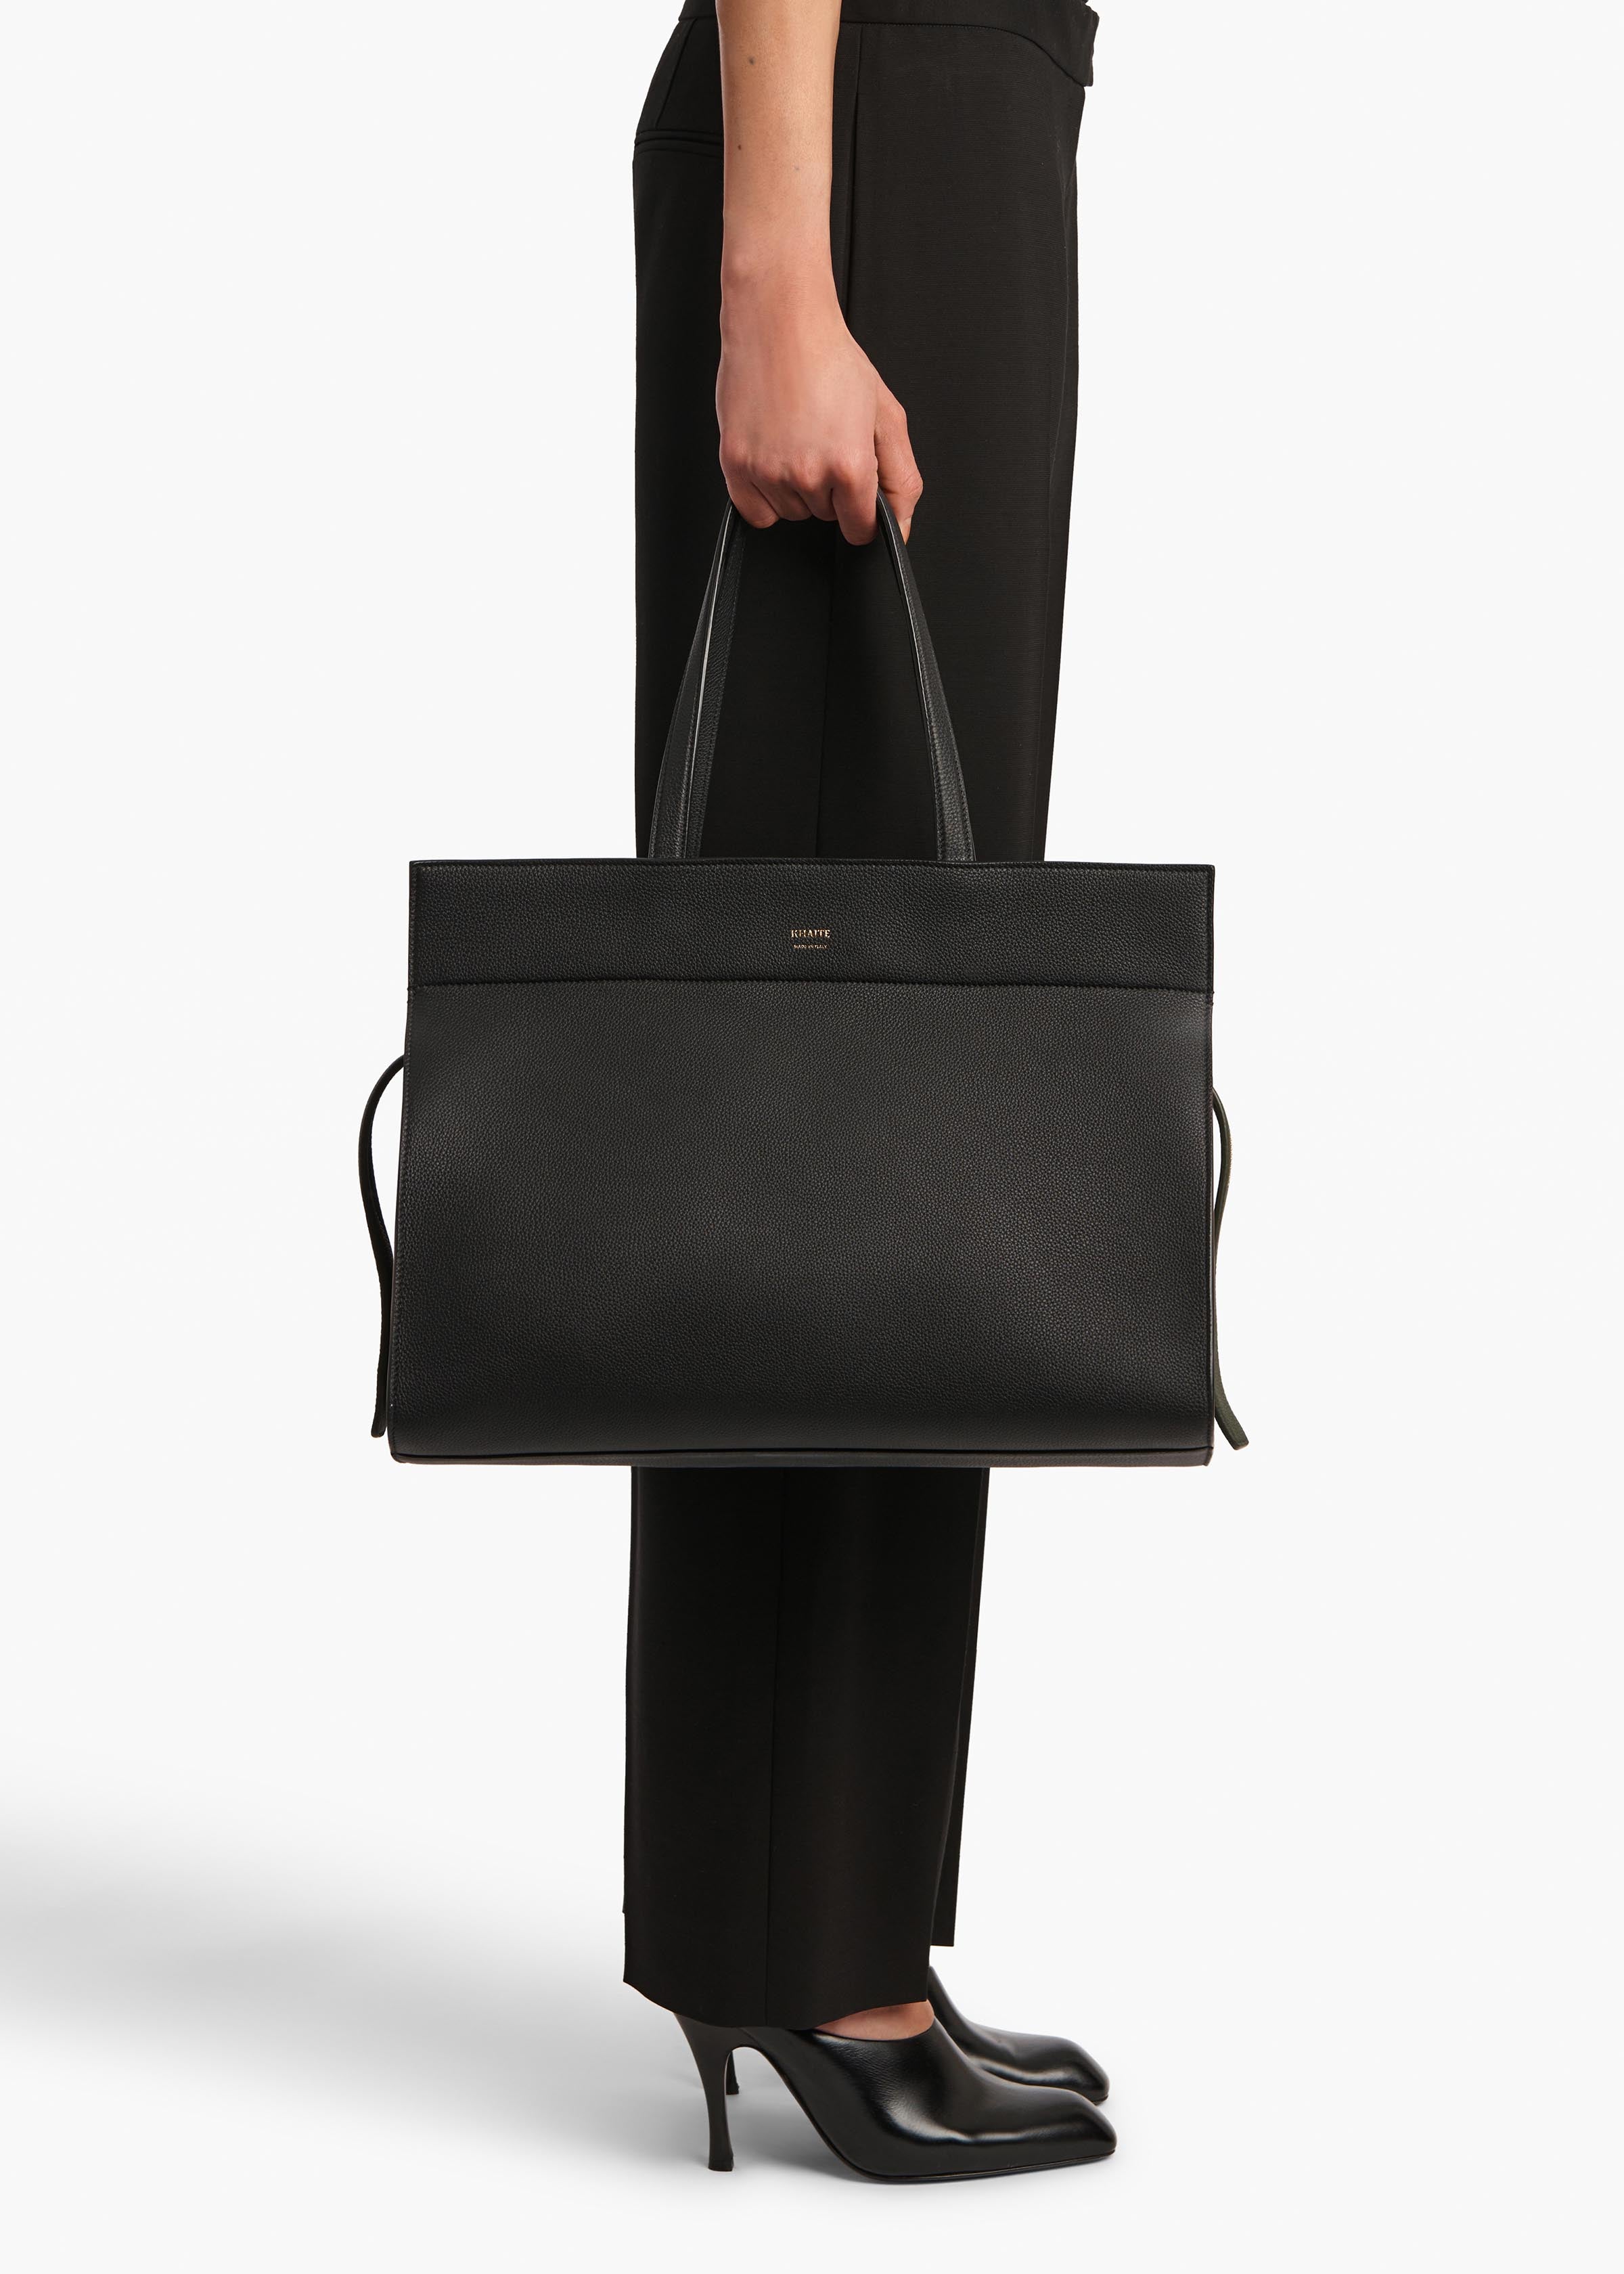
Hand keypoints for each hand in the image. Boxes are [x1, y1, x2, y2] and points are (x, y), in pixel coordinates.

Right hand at [717, 268, 921, 543]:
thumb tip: (900, 528)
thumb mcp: (885, 415)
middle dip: (829, 488)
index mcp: (850, 464)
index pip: (860, 528)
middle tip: (823, 437)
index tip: (855, 486)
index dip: (861, 509)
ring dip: (796, 488)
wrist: (780, 322)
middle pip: (825, 517)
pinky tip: (774, 456)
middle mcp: (808, 474)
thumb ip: (901, 479)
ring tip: (797, 437)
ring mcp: (768, 472)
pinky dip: (764, 495)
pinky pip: (755, 513)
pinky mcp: (735, 465)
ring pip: (791, 513)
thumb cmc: (831, 359)